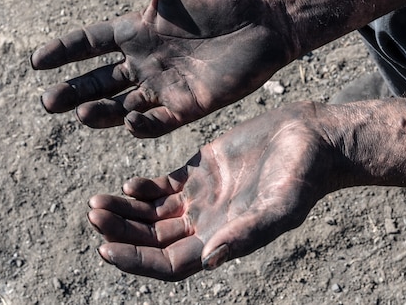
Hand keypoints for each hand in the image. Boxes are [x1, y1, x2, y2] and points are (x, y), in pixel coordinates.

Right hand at [31, 0, 293, 137]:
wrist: (267, 16)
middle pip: (99, 81)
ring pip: (122, 105)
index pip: (90, 44)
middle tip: (49, 103)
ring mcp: (166, 85)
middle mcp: (147, 61)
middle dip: (73, 92)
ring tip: (80, 114)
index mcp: (138, 30)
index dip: (64, 52)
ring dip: (100, 112)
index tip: (37, 62)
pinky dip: (141, 125)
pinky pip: (159, 122)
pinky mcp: (189, 105)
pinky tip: (127, 120)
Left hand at [87, 102, 333, 280]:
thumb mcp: (281, 207)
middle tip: (93, 214)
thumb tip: (210, 260)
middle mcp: (207, 224)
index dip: (136, 262)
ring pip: (151, 214)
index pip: (168, 264)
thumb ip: (247, 233)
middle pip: (152, 240)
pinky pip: (163, 186)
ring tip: (96, 202)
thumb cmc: (304, 177)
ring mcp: (202, 198)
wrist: (312, 141)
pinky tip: (130, 184)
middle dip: (120, 232)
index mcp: (221, 240)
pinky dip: (143, 188)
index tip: (105, 249)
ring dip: (124, 211)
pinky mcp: (201, 171)